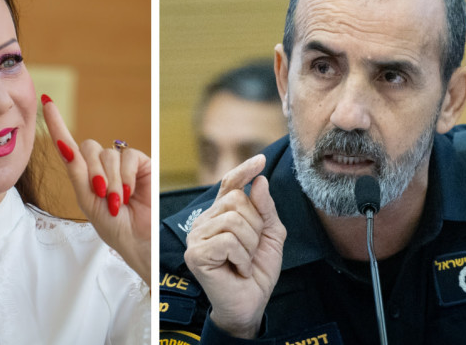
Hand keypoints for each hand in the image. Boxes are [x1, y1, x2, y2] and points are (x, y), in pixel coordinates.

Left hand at [42, 95, 150, 286]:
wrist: (137, 239)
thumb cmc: (111, 225)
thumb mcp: (86, 199)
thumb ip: (77, 172)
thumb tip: (65, 146)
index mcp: (83, 174)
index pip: (68, 144)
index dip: (57, 123)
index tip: (46, 101)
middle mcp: (101, 165)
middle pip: (88, 147)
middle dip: (93, 173)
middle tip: (102, 195)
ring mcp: (121, 163)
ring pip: (107, 155)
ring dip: (111, 181)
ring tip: (118, 201)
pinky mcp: (140, 163)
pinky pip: (127, 156)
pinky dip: (125, 177)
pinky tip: (129, 192)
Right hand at [184, 154, 285, 338]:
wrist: (250, 305)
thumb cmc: (256, 272)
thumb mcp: (270, 235)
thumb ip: (265, 208)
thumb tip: (259, 181)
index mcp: (220, 215)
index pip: (229, 184)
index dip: (244, 171)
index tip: (261, 160)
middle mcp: (204, 222)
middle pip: (237, 200)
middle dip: (256, 226)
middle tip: (251, 250)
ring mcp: (197, 237)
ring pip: (234, 220)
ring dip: (250, 244)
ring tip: (245, 261)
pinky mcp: (195, 253)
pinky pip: (228, 240)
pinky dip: (242, 256)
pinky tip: (237, 268)